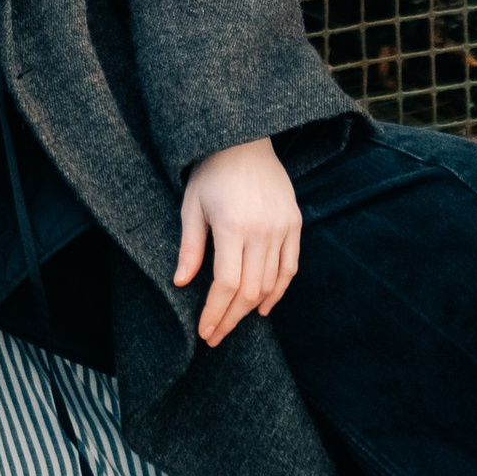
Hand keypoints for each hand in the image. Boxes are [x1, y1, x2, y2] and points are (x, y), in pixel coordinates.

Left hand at [175, 137, 300, 347]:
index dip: (215, 312)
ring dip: (252, 309)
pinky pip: (290, 267)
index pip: (226, 284)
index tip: (204, 330)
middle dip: (231, 318)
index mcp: (232, 226)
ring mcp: (282, 228)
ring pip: (271, 283)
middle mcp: (261, 230)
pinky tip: (264, 306)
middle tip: (215, 336)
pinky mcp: (294, 224)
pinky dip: (278, 291)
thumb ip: (190, 247)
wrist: (246, 140)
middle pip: (249, 290)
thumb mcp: (192, 206)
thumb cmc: (212, 172)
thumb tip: (182, 283)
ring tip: (234, 323)